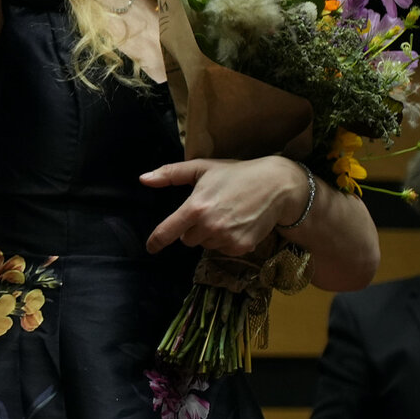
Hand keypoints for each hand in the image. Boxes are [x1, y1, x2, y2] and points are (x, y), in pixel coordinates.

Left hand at [142, 157, 306, 255]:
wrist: (276, 186)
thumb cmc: (236, 174)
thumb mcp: (202, 168)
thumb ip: (170, 174)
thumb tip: (143, 179)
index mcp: (195, 207)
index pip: (168, 231)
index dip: (156, 241)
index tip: (151, 247)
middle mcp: (209, 226)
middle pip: (188, 239)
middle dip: (194, 228)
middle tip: (211, 210)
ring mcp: (226, 238)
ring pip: (206, 245)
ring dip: (210, 235)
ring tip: (227, 215)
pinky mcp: (241, 247)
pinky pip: (223, 250)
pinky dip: (227, 241)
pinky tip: (238, 224)